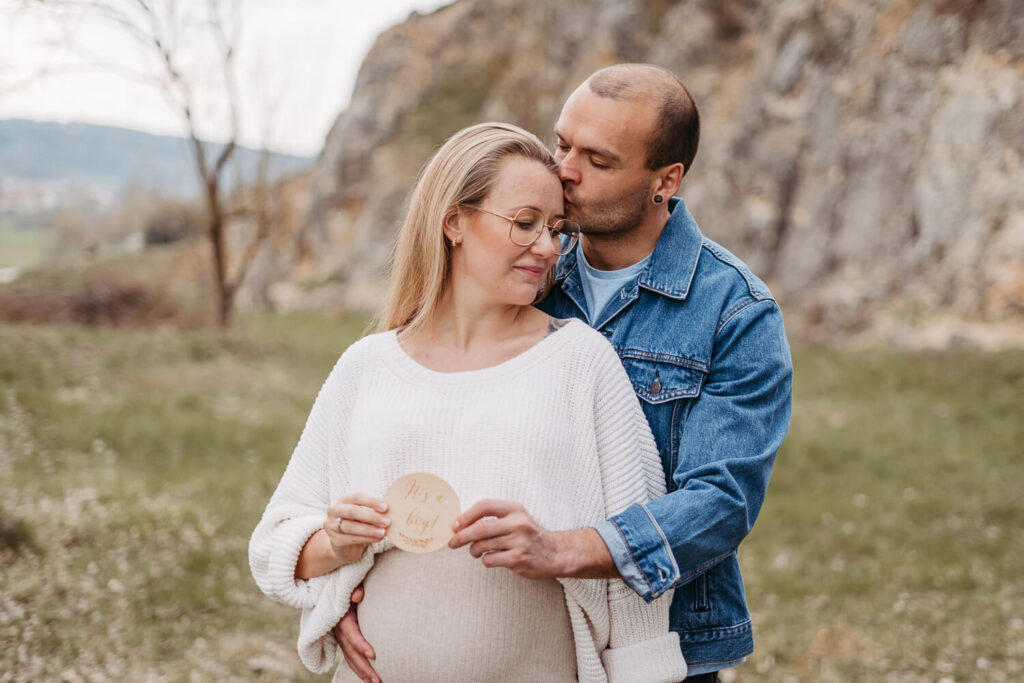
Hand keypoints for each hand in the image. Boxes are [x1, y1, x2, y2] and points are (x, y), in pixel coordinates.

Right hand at [324, 493, 389, 564]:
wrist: (344, 546)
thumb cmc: (358, 524)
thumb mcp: (365, 515)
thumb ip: (374, 511)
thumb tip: (391, 509)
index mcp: (343, 500)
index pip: (357, 497)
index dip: (371, 501)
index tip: (386, 507)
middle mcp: (334, 511)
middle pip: (352, 511)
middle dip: (371, 516)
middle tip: (387, 521)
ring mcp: (332, 526)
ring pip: (351, 527)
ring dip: (370, 530)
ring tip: (383, 532)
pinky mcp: (334, 540)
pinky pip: (351, 539)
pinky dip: (366, 539)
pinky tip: (378, 539)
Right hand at [333, 585, 379, 682]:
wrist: (335, 588)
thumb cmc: (350, 585)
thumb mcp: (351, 583)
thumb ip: (355, 588)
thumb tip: (358, 596)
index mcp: (342, 618)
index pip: (351, 635)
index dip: (361, 645)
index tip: (374, 655)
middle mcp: (339, 631)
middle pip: (351, 653)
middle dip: (365, 668)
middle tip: (379, 679)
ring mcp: (340, 638)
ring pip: (350, 659)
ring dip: (362, 673)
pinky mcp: (343, 641)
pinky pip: (350, 658)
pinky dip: (358, 669)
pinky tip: (368, 678)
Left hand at [447, 499, 568, 579]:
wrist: (555, 553)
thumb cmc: (529, 535)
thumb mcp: (516, 518)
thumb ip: (494, 518)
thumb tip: (461, 524)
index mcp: (515, 510)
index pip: (484, 506)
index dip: (466, 515)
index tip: (455, 525)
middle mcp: (517, 524)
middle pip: (480, 529)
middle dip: (461, 536)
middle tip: (452, 542)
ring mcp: (519, 542)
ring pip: (482, 546)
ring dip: (474, 550)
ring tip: (476, 551)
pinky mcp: (518, 559)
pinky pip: (490, 560)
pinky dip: (486, 561)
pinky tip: (493, 559)